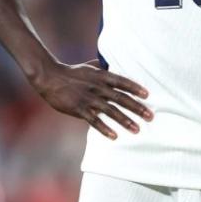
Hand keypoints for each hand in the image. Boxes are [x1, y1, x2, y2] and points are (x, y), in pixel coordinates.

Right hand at [32, 62, 152, 139]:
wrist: (50, 77)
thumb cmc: (72, 72)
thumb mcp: (90, 66)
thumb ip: (104, 68)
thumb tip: (116, 65)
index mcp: (101, 75)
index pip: (122, 81)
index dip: (136, 88)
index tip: (148, 96)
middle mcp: (97, 86)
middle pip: (121, 98)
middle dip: (137, 107)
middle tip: (150, 116)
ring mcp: (88, 98)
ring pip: (110, 111)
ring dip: (125, 120)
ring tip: (137, 129)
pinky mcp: (79, 109)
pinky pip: (94, 121)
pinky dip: (104, 129)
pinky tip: (114, 136)